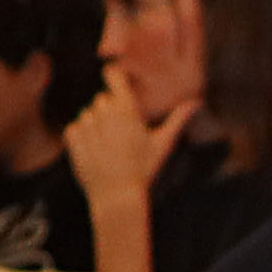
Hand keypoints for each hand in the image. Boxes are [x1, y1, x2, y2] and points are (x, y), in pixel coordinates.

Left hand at [63, 78, 170, 211]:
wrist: (117, 196)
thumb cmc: (143, 170)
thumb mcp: (163, 144)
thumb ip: (177, 120)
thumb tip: (197, 102)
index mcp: (127, 109)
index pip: (113, 75)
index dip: (113, 76)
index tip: (115, 82)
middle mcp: (105, 112)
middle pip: (102, 100)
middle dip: (109, 112)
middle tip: (120, 135)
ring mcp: (87, 124)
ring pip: (88, 114)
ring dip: (95, 125)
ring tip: (108, 148)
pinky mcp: (74, 138)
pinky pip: (74, 128)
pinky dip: (81, 137)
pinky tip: (94, 152)